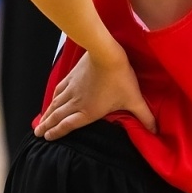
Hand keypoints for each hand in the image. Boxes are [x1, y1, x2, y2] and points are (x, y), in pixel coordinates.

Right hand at [35, 50, 157, 139]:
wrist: (106, 54)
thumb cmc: (120, 78)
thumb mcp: (134, 99)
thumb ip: (144, 116)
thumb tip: (155, 131)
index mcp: (88, 112)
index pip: (68, 126)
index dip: (57, 133)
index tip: (47, 138)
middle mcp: (76, 102)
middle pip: (57, 117)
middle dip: (47, 127)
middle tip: (37, 134)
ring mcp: (71, 89)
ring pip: (55, 105)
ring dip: (46, 115)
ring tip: (39, 122)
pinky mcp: (71, 77)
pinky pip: (58, 91)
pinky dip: (52, 98)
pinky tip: (50, 100)